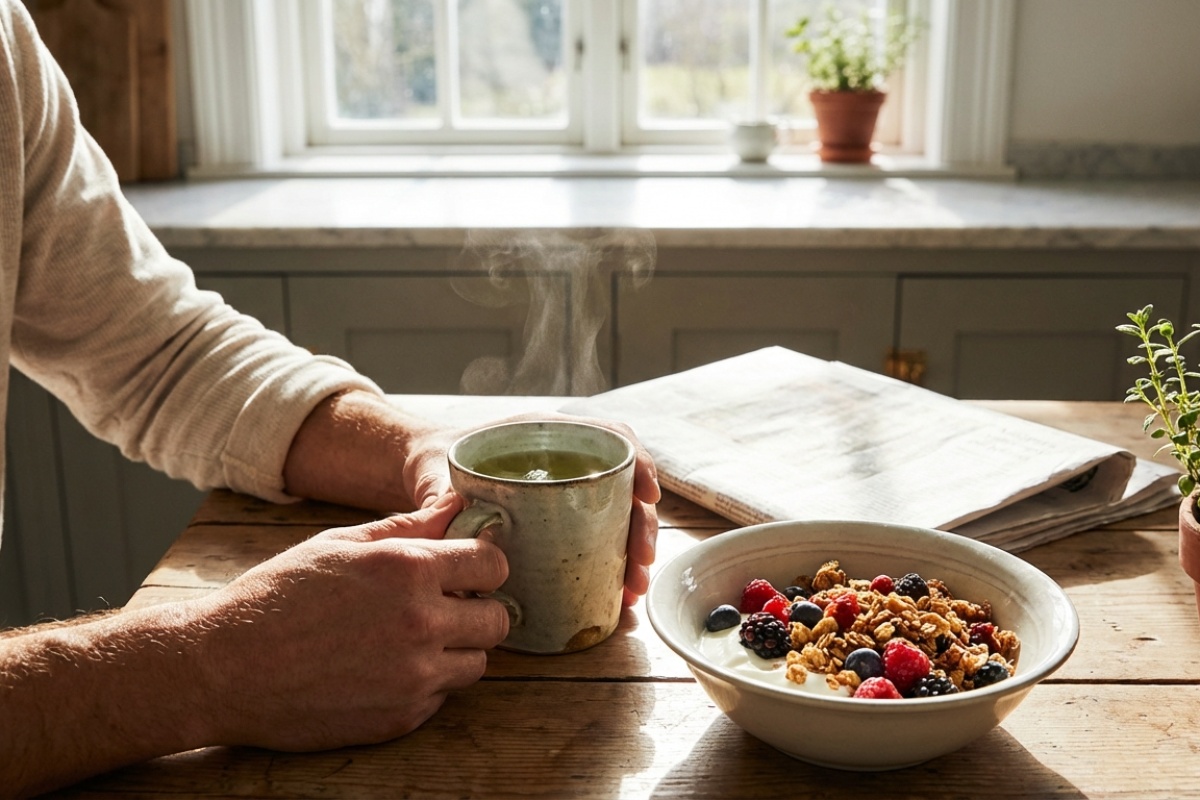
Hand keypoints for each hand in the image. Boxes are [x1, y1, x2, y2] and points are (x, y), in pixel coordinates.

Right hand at [189, 495, 508, 750]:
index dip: (484, 565)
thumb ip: (408, 527)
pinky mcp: (401, 718)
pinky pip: (441, 697)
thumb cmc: (277, 597)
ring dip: (456, 650)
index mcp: (409, 571)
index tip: (469, 569)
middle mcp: (421, 624)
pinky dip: (425, 684)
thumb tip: (456, 506)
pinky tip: (383, 669)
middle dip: (477, 610)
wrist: (223, 668)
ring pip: (476, 663)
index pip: (493, 565)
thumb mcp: (340, 544)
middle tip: (445, 607)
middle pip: (497, 620)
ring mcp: (414, 677)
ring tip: (410, 639)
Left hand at [402, 411, 661, 605]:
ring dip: (633, 551)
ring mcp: (566, 491)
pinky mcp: (561, 521)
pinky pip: (599, 537)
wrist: (424, 472)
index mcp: (544, 435)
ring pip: (618, 515)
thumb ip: (439, 498)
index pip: (609, 437)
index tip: (648, 495)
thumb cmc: (434, 462)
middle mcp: (564, 461)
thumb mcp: (436, 474)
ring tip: (633, 588)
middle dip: (641, 524)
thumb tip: (450, 525)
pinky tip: (619, 594)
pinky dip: (614, 563)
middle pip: (622, 485)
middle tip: (641, 563)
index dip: (637, 463)